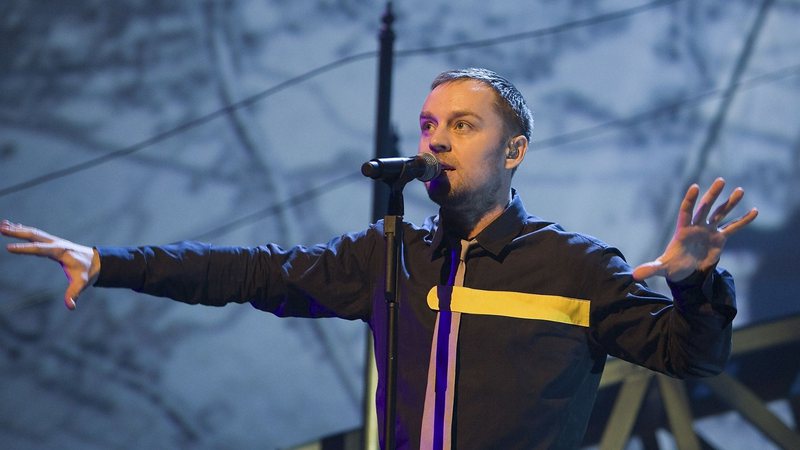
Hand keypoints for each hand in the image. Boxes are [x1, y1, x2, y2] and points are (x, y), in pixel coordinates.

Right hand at [1, 220, 99, 309]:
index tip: (8, 247)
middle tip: (1, 228)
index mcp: (60, 251)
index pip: (39, 249)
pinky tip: (13, 226)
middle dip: (17, 232)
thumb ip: (74, 294)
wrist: (96, 261)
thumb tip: (70, 306)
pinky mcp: (52, 242)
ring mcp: (54, 241)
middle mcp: (56, 243)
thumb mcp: (82, 283)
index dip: (24, 248)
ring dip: (18, 229)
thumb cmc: (87, 272)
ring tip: (2, 225)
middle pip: (34, 236)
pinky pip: (36, 235)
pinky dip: (24, 230)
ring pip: (33, 233)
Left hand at [633, 178, 757, 281]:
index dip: (690, 200)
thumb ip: (651, 269)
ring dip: (730, 203)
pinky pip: (733, 227)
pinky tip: (754, 211)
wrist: (685, 272)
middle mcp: (697, 226)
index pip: (686, 211)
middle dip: (712, 195)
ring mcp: (709, 231)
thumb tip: (635, 275)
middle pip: (705, 207)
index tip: (694, 187)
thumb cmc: (672, 266)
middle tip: (721, 180)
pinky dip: (743, 220)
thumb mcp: (662, 268)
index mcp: (683, 229)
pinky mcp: (719, 238)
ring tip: (740, 190)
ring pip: (720, 213)